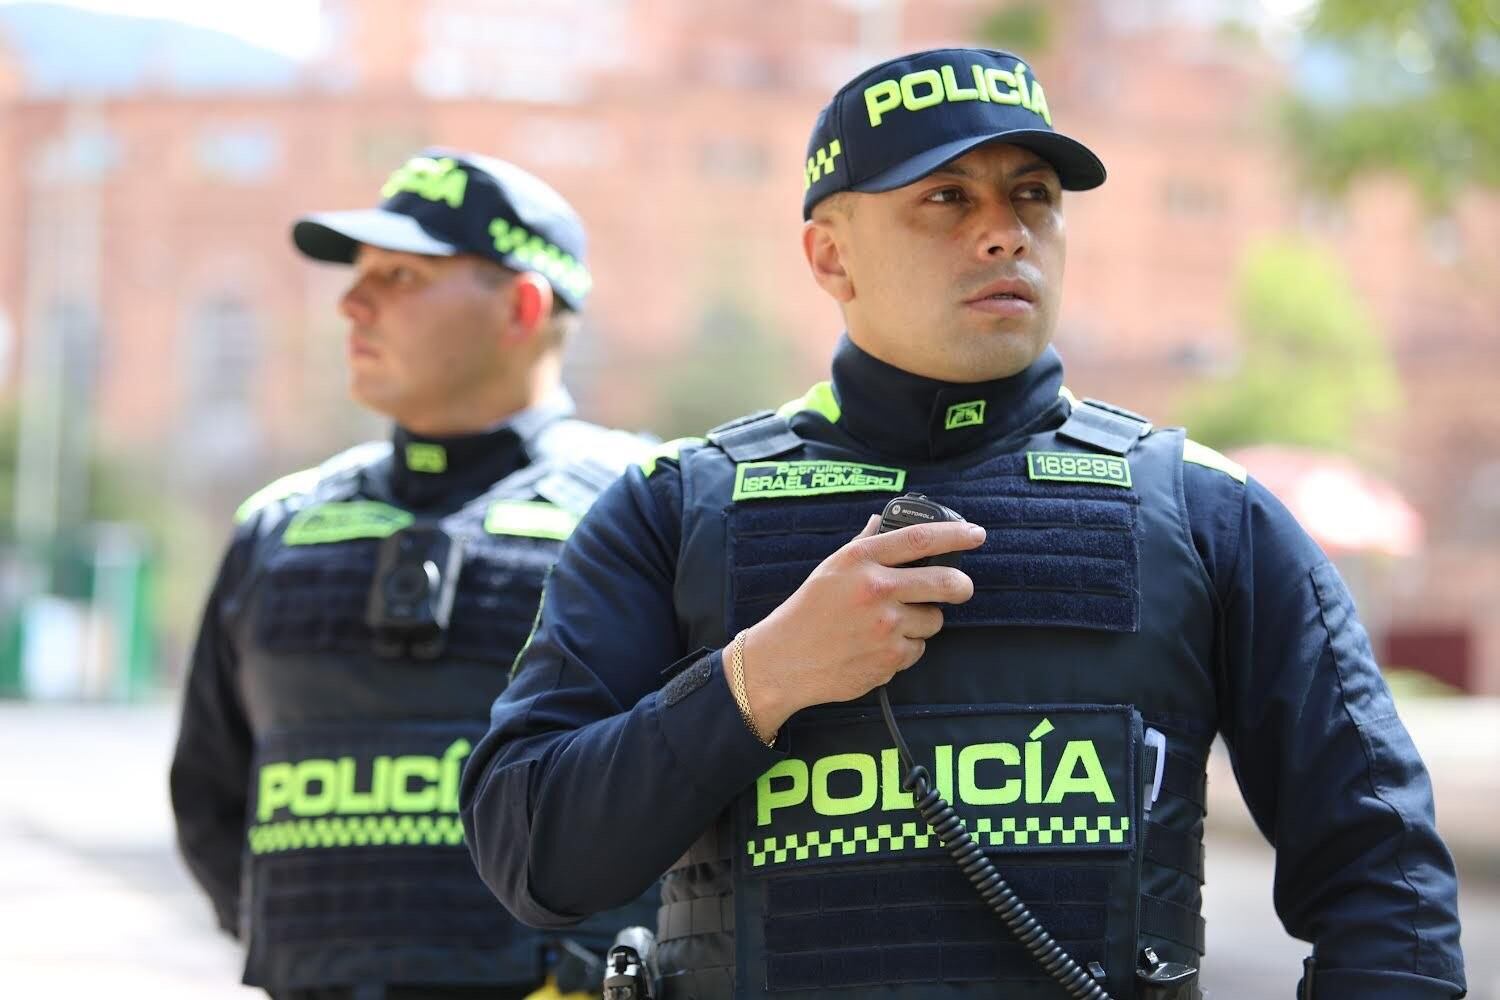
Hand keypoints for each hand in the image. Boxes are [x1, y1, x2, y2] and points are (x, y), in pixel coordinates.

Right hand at [739, 514, 983, 734]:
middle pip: (945, 582)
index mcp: (860, 560)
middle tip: (962, 587)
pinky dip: (906, 648)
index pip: (920, 538)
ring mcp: (885, 626)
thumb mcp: (830, 568)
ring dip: (923, 621)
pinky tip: (879, 646)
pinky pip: (918, 649)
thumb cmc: (806, 611)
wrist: (784, 661)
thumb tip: (883, 522)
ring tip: (892, 624)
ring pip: (934, 620)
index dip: (956, 534)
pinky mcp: (889, 659)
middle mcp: (876, 589)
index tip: (976, 534)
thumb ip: (863, 544)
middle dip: (962, 585)